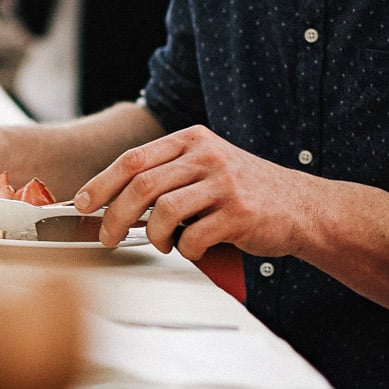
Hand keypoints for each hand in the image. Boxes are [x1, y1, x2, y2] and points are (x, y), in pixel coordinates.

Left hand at [73, 125, 312, 257]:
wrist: (305, 208)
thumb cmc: (245, 192)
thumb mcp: (206, 167)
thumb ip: (166, 174)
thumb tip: (109, 200)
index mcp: (192, 140)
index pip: (133, 159)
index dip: (101, 183)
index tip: (83, 203)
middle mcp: (207, 156)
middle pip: (141, 185)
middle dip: (114, 215)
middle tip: (107, 236)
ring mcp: (225, 183)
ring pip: (164, 210)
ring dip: (153, 235)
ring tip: (160, 242)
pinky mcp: (241, 213)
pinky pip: (194, 236)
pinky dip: (185, 248)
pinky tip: (192, 247)